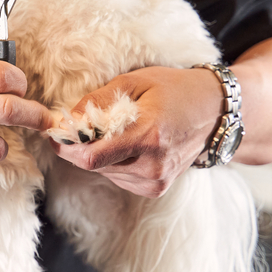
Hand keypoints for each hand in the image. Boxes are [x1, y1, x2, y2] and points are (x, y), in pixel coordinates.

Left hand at [50, 66, 223, 197]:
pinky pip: (118, 177)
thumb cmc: (173, 90)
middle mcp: (152, 165)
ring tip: (118, 131)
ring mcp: (156, 180)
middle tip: (82, 125)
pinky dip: (114, 162)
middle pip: (93, 165)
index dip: (67, 148)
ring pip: (104, 172)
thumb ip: (96, 101)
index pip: (91, 157)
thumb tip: (67, 120)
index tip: (57, 134)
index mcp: (147, 136)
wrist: (215, 112)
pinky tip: (130, 145)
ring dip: (99, 154)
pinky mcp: (156, 189)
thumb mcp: (133, 82)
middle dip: (81, 146)